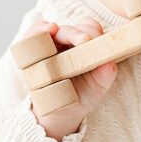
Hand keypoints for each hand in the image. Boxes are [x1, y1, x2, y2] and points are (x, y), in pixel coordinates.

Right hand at [20, 17, 117, 139]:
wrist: (60, 113)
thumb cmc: (79, 95)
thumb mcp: (96, 87)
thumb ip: (105, 74)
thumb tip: (109, 62)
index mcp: (85, 45)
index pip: (90, 28)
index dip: (94, 31)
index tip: (97, 38)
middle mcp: (68, 42)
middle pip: (72, 28)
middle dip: (78, 32)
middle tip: (84, 40)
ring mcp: (49, 45)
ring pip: (53, 29)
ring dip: (60, 30)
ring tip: (61, 31)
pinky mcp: (31, 51)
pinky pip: (33, 34)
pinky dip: (39, 29)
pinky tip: (48, 29)